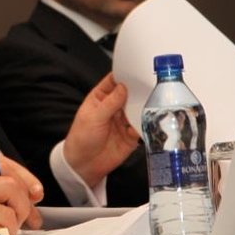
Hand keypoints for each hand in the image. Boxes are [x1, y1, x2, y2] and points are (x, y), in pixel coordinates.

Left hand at [63, 73, 139, 188]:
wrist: (84, 165)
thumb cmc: (81, 138)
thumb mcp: (93, 117)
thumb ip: (110, 103)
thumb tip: (123, 87)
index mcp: (101, 98)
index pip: (114, 81)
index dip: (124, 74)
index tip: (135, 69)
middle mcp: (114, 107)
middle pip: (129, 94)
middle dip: (138, 89)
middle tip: (149, 84)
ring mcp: (123, 120)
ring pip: (137, 108)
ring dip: (144, 105)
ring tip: (152, 101)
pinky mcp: (131, 135)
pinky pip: (142, 126)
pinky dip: (146, 123)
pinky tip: (149, 120)